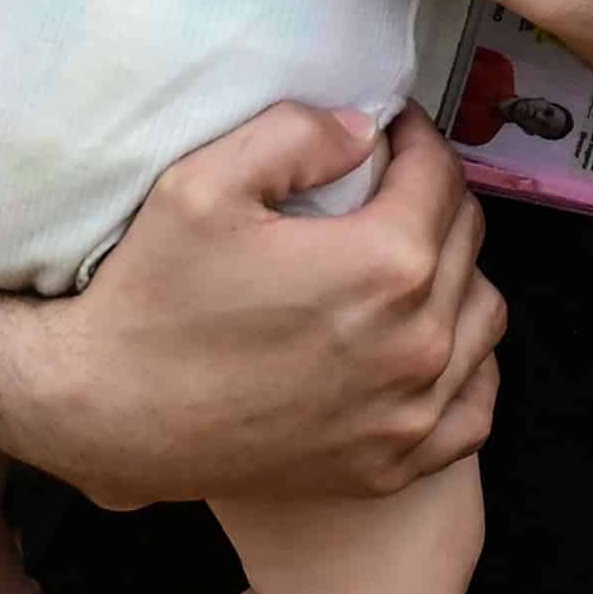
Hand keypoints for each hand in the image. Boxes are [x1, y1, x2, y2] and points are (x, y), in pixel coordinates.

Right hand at [0, 104, 501, 512]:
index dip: (412, 139)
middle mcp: (417, 342)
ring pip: (483, 318)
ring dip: (456, 278)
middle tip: (384, 188)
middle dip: (431, 200)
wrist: (109, 414)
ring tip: (405, 262)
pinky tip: (424, 345)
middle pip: (466, 240)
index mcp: (385, 264)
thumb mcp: (202, 182)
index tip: (384, 132)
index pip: (439, 175)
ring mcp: (410, 412)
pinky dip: (464, 368)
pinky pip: (473, 408)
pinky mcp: (392, 463)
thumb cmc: (150, 296)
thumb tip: (364, 130)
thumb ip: (295, 134)